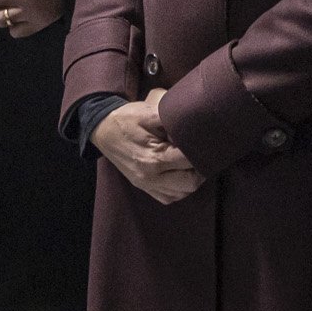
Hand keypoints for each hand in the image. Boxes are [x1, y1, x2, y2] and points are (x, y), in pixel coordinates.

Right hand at [93, 90, 201, 204]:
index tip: (208, 142)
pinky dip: (180, 189)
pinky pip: (169, 197)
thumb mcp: (150, 112)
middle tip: (204, 154)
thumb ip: (173, 121)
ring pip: (181, 193)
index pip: (189, 161)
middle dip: (201, 169)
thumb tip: (194, 127)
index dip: (202, 151)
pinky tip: (181, 174)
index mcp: (153, 158)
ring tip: (193, 163)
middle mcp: (150, 177)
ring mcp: (146, 185)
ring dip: (192, 180)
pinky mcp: (143, 188)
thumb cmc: (128, 119)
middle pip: (189, 183)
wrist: (103, 130)